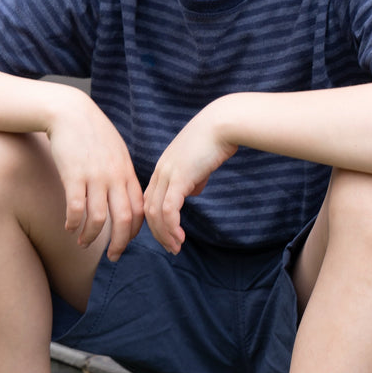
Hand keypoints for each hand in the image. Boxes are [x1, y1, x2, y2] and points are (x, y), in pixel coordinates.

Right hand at [45, 88, 143, 260]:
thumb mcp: (116, 152)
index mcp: (127, 173)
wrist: (71, 112)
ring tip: (82, 243)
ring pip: (99, 219)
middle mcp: (114, 177)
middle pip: (124, 220)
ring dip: (91, 237)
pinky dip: (73, 223)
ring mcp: (95, 176)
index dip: (135, 232)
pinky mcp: (73, 175)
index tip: (125, 242)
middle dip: (119, 244)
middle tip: (112, 257)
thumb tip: (126, 198)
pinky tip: (68, 227)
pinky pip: (76, 208)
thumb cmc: (93, 134)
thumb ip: (122, 175)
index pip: (139, 210)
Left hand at [144, 100, 237, 253]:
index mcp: (163, 167)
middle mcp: (160, 171)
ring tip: (176, 247)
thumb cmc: (215, 140)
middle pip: (148, 209)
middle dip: (157, 233)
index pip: (150, 199)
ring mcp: (168, 174)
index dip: (155, 221)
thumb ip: (193, 178)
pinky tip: (180, 236)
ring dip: (164, 234)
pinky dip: (171, 227)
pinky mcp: (179, 178)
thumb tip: (193, 191)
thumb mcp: (199, 163)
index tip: (167, 235)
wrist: (223, 124)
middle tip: (171, 248)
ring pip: (156, 213)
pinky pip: (169, 209)